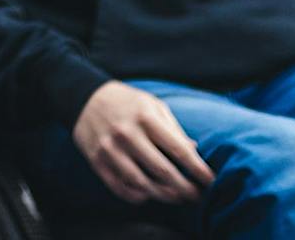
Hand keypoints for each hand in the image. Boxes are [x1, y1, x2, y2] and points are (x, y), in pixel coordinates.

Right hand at [73, 82, 214, 205]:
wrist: (84, 97)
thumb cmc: (126, 102)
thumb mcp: (152, 105)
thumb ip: (173, 128)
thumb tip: (195, 151)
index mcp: (144, 117)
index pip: (179, 150)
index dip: (198, 169)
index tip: (210, 180)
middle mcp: (127, 134)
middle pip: (164, 172)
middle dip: (186, 188)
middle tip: (196, 195)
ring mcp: (110, 149)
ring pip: (143, 185)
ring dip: (165, 196)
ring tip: (177, 197)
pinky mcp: (97, 161)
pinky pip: (121, 189)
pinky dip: (139, 197)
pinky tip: (149, 195)